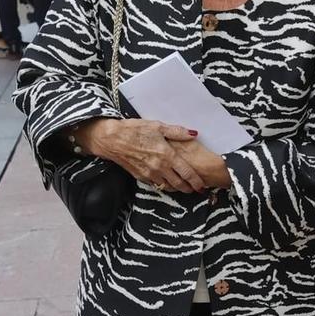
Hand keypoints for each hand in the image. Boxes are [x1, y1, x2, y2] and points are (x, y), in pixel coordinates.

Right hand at [75, 119, 216, 193]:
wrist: (112, 139)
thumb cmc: (134, 130)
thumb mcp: (157, 126)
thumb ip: (177, 132)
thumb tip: (194, 134)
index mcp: (167, 155)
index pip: (187, 173)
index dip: (196, 181)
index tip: (202, 186)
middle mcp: (159, 168)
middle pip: (178, 184)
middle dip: (188, 188)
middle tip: (195, 189)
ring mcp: (149, 174)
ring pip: (167, 186)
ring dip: (176, 188)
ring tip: (183, 187)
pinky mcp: (140, 176)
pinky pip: (155, 184)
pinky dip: (163, 185)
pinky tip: (166, 182)